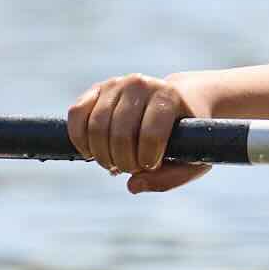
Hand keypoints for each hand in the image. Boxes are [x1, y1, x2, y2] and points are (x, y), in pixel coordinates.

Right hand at [68, 72, 209, 191]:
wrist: (183, 99)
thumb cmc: (188, 134)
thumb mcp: (192, 159)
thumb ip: (170, 178)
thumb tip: (132, 185)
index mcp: (168, 96)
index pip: (150, 134)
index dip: (147, 159)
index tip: (151, 166)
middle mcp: (140, 84)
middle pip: (120, 134)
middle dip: (123, 162)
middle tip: (131, 169)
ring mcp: (116, 84)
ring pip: (96, 126)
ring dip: (101, 155)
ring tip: (114, 164)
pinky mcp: (97, 89)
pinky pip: (76, 114)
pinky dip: (79, 139)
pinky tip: (90, 152)